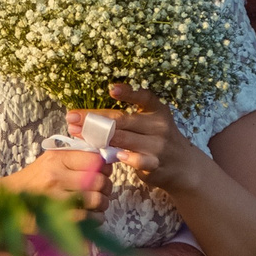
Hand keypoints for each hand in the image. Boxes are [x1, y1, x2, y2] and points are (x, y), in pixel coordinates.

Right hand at [0, 146, 108, 210]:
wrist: (9, 198)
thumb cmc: (33, 179)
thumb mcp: (50, 160)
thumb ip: (74, 157)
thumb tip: (104, 158)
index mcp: (57, 158)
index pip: (95, 159)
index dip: (105, 167)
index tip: (103, 172)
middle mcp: (56, 176)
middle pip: (100, 181)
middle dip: (107, 188)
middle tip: (103, 191)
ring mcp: (56, 198)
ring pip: (97, 201)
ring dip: (102, 204)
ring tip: (97, 204)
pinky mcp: (56, 218)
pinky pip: (89, 219)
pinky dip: (95, 219)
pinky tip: (91, 216)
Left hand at [75, 84, 209, 193]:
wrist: (184, 166)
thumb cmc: (158, 141)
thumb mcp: (151, 124)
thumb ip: (128, 121)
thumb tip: (91, 118)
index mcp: (157, 110)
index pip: (143, 97)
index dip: (128, 93)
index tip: (111, 90)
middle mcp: (158, 125)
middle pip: (122, 119)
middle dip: (94, 119)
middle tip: (72, 118)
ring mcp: (157, 145)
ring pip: (123, 138)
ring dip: (97, 138)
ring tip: (78, 135)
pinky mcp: (155, 163)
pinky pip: (136, 159)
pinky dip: (124, 157)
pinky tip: (113, 155)